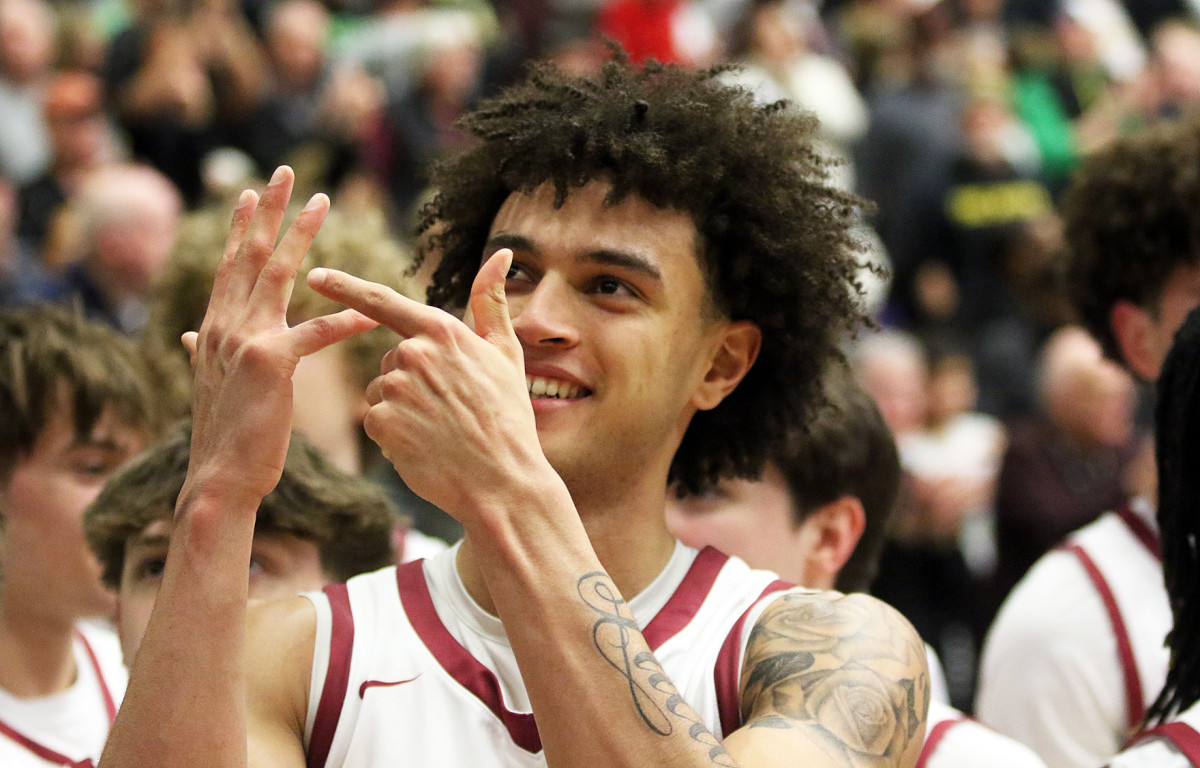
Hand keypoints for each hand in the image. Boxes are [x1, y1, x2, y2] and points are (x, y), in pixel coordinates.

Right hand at [181, 166, 376, 511]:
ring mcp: (245, 340)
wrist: (220, 476)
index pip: (230, 266)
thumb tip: (186, 336)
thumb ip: (199, 353)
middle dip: (269, 210)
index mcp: (213, 328)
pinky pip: (315, 332)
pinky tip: (368, 308)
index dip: (242, 227)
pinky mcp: (272, 363)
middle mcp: (224, 326)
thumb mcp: (208, 384)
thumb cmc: (225, 434)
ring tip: (320, 202)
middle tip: (286, 171)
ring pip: (278, 275)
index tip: (252, 192)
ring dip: (301, 234)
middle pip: (251, 255)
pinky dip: (343, 317)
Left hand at [309, 248, 556, 524]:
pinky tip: (425, 448)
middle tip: (451, 411)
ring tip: (441, 432)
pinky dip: (394, 436)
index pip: (383, 301)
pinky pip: (375, 421)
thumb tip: (501, 254)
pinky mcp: (381, 422)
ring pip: (382, 392)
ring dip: (403, 411)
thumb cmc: (509, 418)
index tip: (315, 275)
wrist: (503, 482)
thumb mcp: (506, 354)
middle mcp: (414, 353)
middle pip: (391, 360)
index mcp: (442, 330)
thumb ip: (492, 302)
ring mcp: (396, 388)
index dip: (344, 287)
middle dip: (411, 382)